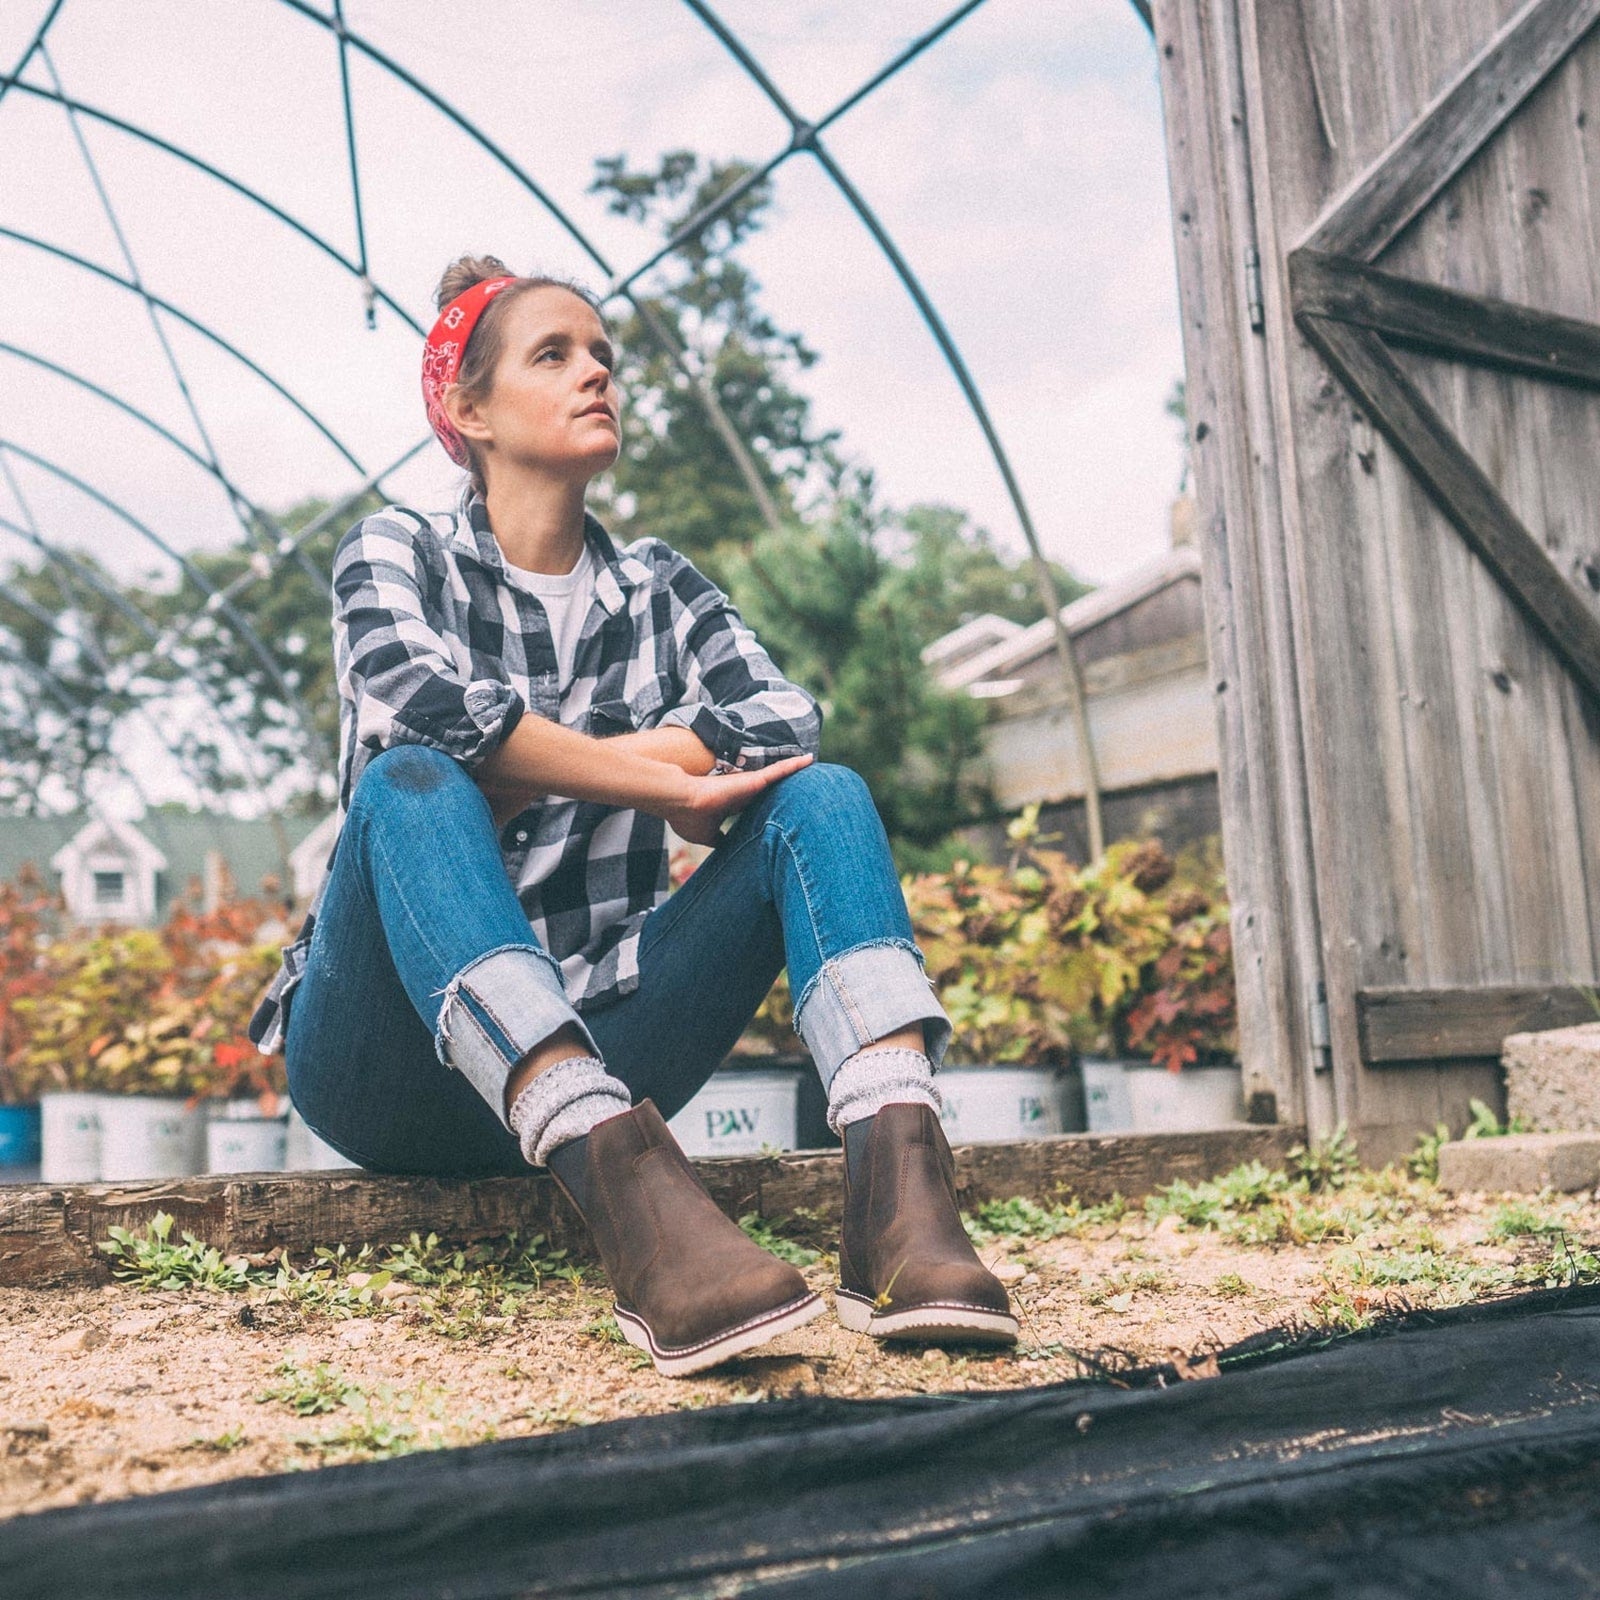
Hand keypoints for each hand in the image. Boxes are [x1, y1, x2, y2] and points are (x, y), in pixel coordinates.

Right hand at [655, 753, 813, 844]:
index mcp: (734, 805)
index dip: (771, 810)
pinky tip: (809, 759)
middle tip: (810, 793)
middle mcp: (744, 792)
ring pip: (780, 778)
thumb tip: (727, 853)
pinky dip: (794, 765)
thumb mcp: (706, 835)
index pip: (758, 807)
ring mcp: (750, 784)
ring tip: (814, 767)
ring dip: (796, 774)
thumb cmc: (688, 817)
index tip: (784, 817)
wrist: (680, 799)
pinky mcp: (754, 780)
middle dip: (791, 792)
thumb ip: (719, 841)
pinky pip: (779, 771)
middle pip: (774, 791)